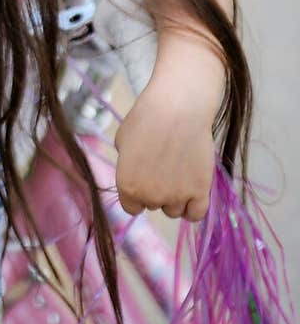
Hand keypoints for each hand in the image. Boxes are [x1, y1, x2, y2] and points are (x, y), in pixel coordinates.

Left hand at [113, 85, 215, 220]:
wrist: (177, 109)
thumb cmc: (146, 118)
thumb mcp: (123, 140)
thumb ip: (127, 164)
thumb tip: (135, 170)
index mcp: (128, 186)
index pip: (131, 207)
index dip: (137, 194)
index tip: (144, 179)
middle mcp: (151, 197)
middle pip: (153, 205)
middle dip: (156, 190)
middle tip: (163, 166)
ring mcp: (177, 196)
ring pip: (174, 210)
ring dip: (175, 198)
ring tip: (179, 173)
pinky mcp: (200, 192)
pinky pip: (196, 214)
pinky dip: (193, 207)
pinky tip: (193, 192)